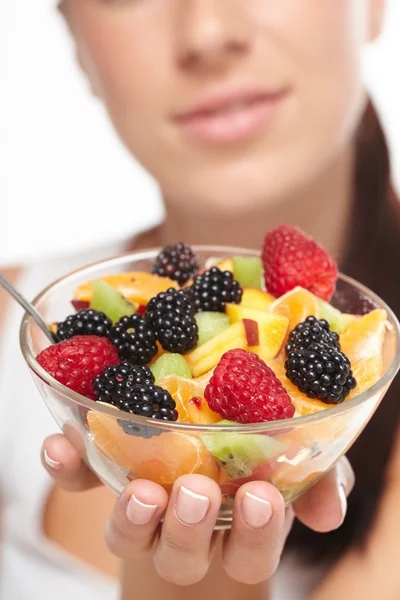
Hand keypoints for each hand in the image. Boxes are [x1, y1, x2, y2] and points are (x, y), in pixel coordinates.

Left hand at [42, 434, 353, 585]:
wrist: (202, 440)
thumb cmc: (254, 458)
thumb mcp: (295, 463)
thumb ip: (318, 480)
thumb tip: (327, 512)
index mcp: (238, 524)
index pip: (249, 553)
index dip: (254, 537)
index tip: (262, 498)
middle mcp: (187, 526)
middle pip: (182, 555)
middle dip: (190, 530)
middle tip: (197, 493)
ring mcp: (144, 506)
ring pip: (130, 536)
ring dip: (132, 519)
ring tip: (142, 491)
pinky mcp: (105, 474)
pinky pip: (81, 481)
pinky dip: (69, 468)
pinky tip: (62, 446)